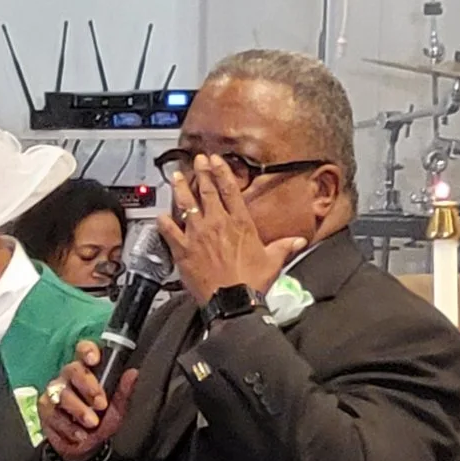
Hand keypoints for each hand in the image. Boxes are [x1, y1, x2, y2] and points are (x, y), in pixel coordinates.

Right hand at [40, 340, 139, 460]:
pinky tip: (80, 434)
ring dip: (79, 410)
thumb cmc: (101, 422)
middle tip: (101, 404)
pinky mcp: (45, 409)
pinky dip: (69, 426)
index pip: (83, 350)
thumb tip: (133, 373)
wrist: (86, 448)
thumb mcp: (117, 409)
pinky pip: (54, 414)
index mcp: (87, 371)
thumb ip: (123, 392)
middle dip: (88, 386)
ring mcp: (54, 392)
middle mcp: (68, 377)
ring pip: (62, 394)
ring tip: (92, 423)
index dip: (87, 351)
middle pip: (72, 370)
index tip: (94, 359)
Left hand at [160, 153, 305, 303]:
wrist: (233, 301)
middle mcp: (217, 223)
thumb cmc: (252, 282)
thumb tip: (299, 241)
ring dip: (181, 188)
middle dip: (201, 172)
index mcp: (239, 223)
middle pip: (207, 191)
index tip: (215, 160)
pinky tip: (160, 215)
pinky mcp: (183, 250)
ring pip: (186, 204)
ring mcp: (198, 235)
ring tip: (176, 176)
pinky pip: (169, 231)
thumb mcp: (273, 261)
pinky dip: (164, 222)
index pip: (230, 190)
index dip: (221, 172)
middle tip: (197, 159)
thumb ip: (284, 247)